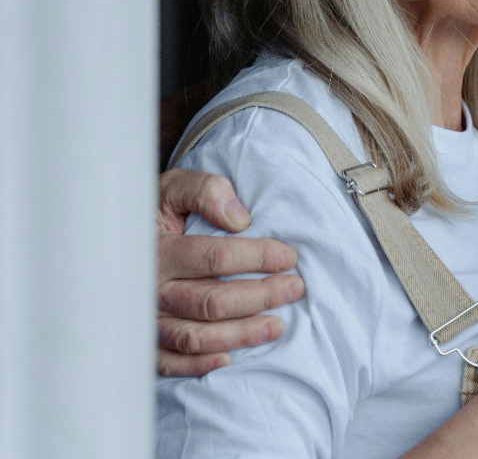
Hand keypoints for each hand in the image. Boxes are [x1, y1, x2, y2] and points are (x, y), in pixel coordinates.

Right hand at [157, 168, 303, 375]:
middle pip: (211, 301)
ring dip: (240, 334)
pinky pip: (167, 362)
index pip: (216, 257)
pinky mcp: (142, 341)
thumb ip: (206, 192)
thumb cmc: (153, 214)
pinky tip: (229, 359)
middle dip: (260, 296)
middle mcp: (149, 290)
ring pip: (195, 336)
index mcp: (158, 250)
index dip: (258, 257)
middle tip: (295, 288)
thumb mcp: (174, 189)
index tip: (289, 257)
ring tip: (277, 326)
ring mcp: (144, 320)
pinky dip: (197, 365)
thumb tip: (240, 219)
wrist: (105, 239)